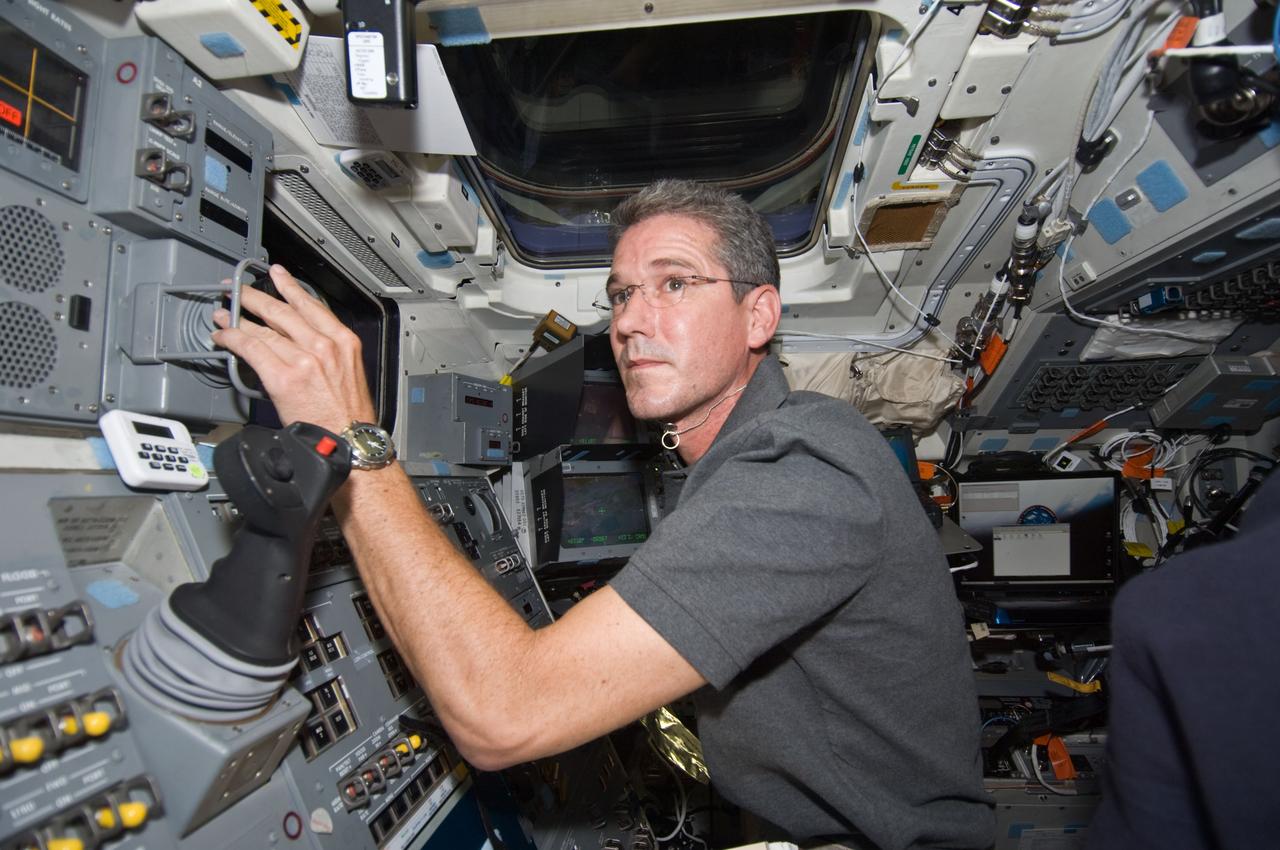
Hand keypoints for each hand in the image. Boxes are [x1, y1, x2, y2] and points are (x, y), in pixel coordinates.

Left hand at [211, 264, 375, 432]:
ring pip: (263, 330)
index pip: (311, 305)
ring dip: (238, 319)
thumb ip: (327, 351)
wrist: (350, 440)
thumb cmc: (350, 414)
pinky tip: (223, 336)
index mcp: (343, 341)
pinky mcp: (283, 377)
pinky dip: (233, 340)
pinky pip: (251, 349)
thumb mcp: (349, 371)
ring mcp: (303, 360)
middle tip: (238, 290)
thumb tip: (298, 342)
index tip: (278, 275)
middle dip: (255, 297)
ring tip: (224, 314)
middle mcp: (323, 345)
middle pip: (282, 311)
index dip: (289, 287)